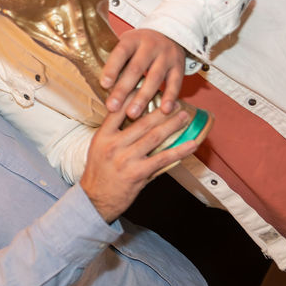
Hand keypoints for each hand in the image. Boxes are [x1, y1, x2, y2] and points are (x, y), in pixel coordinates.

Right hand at [80, 96, 197, 222]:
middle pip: (142, 122)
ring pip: (154, 137)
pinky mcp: (138, 173)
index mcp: (103, 136)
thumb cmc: (99, 174)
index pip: (118, 110)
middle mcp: (114, 145)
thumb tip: (133, 118)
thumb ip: (114, 134)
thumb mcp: (98, 148)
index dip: (134, 96)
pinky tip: (190, 144)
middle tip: (175, 102)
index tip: (147, 86)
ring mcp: (126, 159)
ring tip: (184, 117)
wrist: (95, 200)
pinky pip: (162, 158)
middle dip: (162, 111)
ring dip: (172, 125)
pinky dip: (179, 150)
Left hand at [101, 29, 185, 119]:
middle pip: (136, 68)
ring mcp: (167, 56)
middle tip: (112, 107)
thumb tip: (102, 86)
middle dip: (123, 89)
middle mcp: (151, 46)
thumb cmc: (140, 45)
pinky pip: (175, 83)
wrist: (170, 33)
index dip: (112, 68)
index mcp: (133, 39)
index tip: (104, 84)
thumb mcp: (128, 44)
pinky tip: (164, 110)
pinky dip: (169, 97)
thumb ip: (117, 61)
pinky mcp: (179, 66)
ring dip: (142, 98)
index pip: (121, 53)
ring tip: (132, 114)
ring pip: (154, 78)